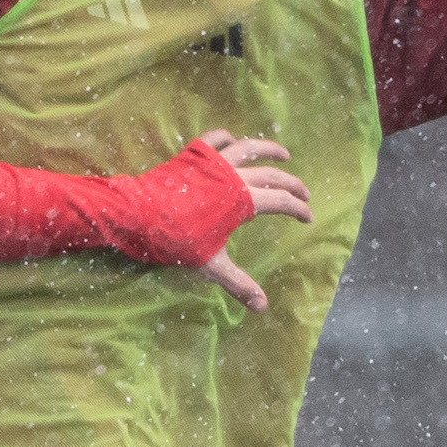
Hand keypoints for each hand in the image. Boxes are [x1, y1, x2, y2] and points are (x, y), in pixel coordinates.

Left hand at [185, 131, 305, 312]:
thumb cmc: (176, 240)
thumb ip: (238, 283)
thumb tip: (263, 307)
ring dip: (268, 150)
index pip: (280, 202)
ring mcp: (213, 163)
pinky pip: (215, 141)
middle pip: (271, 175)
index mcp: (242, 200)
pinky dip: (227, 139)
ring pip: (248, 148)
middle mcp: (233, 176)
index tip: (308, 218)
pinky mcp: (193, 156)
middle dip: (291, 184)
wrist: (138, 214)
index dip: (298, 209)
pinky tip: (233, 140)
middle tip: (304, 193)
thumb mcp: (210, 264)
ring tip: (284, 155)